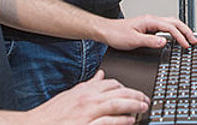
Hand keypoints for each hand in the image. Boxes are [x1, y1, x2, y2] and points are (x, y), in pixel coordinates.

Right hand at [25, 70, 147, 123]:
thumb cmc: (51, 115)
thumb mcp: (70, 95)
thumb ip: (88, 85)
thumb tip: (101, 76)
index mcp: (83, 91)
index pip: (110, 84)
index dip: (125, 87)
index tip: (133, 92)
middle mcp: (87, 100)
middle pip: (118, 92)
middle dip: (135, 95)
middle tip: (145, 99)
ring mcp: (87, 113)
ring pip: (117, 105)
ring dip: (133, 105)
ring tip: (143, 108)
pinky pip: (109, 122)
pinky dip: (121, 121)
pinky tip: (130, 121)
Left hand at [100, 15, 196, 49]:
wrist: (106, 31)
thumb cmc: (116, 34)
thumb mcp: (133, 40)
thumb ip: (150, 41)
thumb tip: (164, 42)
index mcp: (149, 21)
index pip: (170, 27)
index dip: (180, 37)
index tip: (186, 45)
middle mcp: (151, 20)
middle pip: (174, 22)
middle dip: (186, 31)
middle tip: (194, 40)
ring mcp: (150, 23)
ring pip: (171, 24)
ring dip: (181, 30)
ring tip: (188, 39)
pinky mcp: (148, 27)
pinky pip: (165, 28)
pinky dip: (174, 32)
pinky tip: (175, 37)